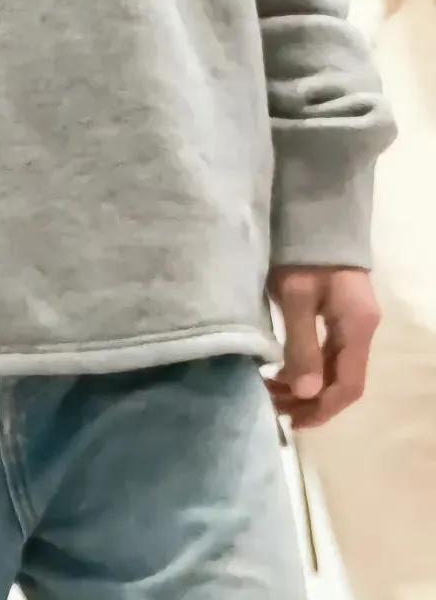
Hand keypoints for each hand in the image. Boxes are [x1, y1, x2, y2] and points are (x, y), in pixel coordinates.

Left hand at [267, 267, 379, 429]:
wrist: (312, 213)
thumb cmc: (302, 253)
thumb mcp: (296, 297)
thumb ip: (302, 345)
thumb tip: (305, 394)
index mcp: (357, 328)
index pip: (347, 386)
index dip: (321, 409)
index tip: (291, 421)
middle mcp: (361, 329)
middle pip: (342, 380)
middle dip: (310, 401)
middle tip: (273, 407)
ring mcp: (352, 321)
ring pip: (334, 367)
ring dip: (307, 385)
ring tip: (273, 392)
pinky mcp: (339, 312)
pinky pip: (328, 352)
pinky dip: (308, 367)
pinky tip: (284, 370)